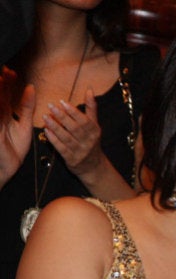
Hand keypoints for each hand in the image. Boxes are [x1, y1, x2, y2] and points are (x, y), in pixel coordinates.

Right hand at [0, 66, 34, 187]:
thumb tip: (30, 87)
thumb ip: (26, 107)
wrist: (7, 168)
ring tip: (1, 79)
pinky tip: (2, 102)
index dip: (7, 83)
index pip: (4, 95)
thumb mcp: (24, 124)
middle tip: (4, 70)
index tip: (12, 71)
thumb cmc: (13, 148)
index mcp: (4, 115)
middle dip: (1, 84)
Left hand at [43, 88, 104, 177]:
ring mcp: (80, 151)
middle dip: (62, 116)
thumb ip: (91, 108)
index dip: (73, 111)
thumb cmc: (91, 141)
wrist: (93, 165)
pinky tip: (46, 131)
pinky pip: (61, 148)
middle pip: (74, 128)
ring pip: (67, 137)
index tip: (62, 102)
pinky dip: (53, 139)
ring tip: (45, 117)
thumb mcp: (94, 125)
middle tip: (50, 106)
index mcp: (94, 131)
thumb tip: (89, 90)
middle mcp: (89, 141)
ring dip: (55, 127)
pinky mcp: (72, 159)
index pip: (84, 120)